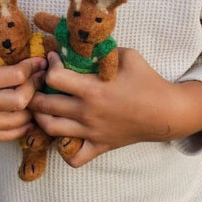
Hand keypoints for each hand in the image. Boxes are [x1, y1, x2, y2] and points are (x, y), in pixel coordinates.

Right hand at [0, 44, 46, 140]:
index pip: (17, 76)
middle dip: (35, 88)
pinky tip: (28, 117)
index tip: (41, 61)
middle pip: (20, 101)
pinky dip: (19, 128)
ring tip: (37, 97)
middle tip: (41, 78)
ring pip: (16, 123)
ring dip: (31, 110)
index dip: (34, 67)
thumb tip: (26, 48)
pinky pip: (3, 136)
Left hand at [29, 49, 201, 166]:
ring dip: (40, 116)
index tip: (53, 58)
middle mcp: (87, 112)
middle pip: (44, 104)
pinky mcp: (98, 146)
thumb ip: (102, 50)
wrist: (165, 112)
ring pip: (50, 129)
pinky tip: (63, 133)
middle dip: (35, 90)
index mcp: (93, 89)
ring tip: (43, 104)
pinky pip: (72, 158)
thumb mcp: (126, 55)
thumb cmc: (147, 80)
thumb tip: (82, 43)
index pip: (54, 77)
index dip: (49, 65)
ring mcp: (91, 132)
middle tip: (38, 81)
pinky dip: (62, 149)